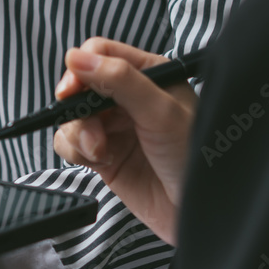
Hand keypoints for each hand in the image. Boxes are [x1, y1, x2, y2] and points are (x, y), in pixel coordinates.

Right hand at [52, 38, 196, 244]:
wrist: (198, 212)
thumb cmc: (196, 159)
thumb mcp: (160, 112)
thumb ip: (119, 81)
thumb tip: (78, 58)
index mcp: (148, 75)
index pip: (100, 55)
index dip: (80, 70)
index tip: (71, 91)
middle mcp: (129, 97)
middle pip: (79, 87)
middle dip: (78, 109)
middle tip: (91, 130)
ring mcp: (114, 126)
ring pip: (71, 116)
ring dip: (78, 134)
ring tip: (100, 152)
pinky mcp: (102, 154)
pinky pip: (69, 143)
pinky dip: (75, 151)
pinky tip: (99, 162)